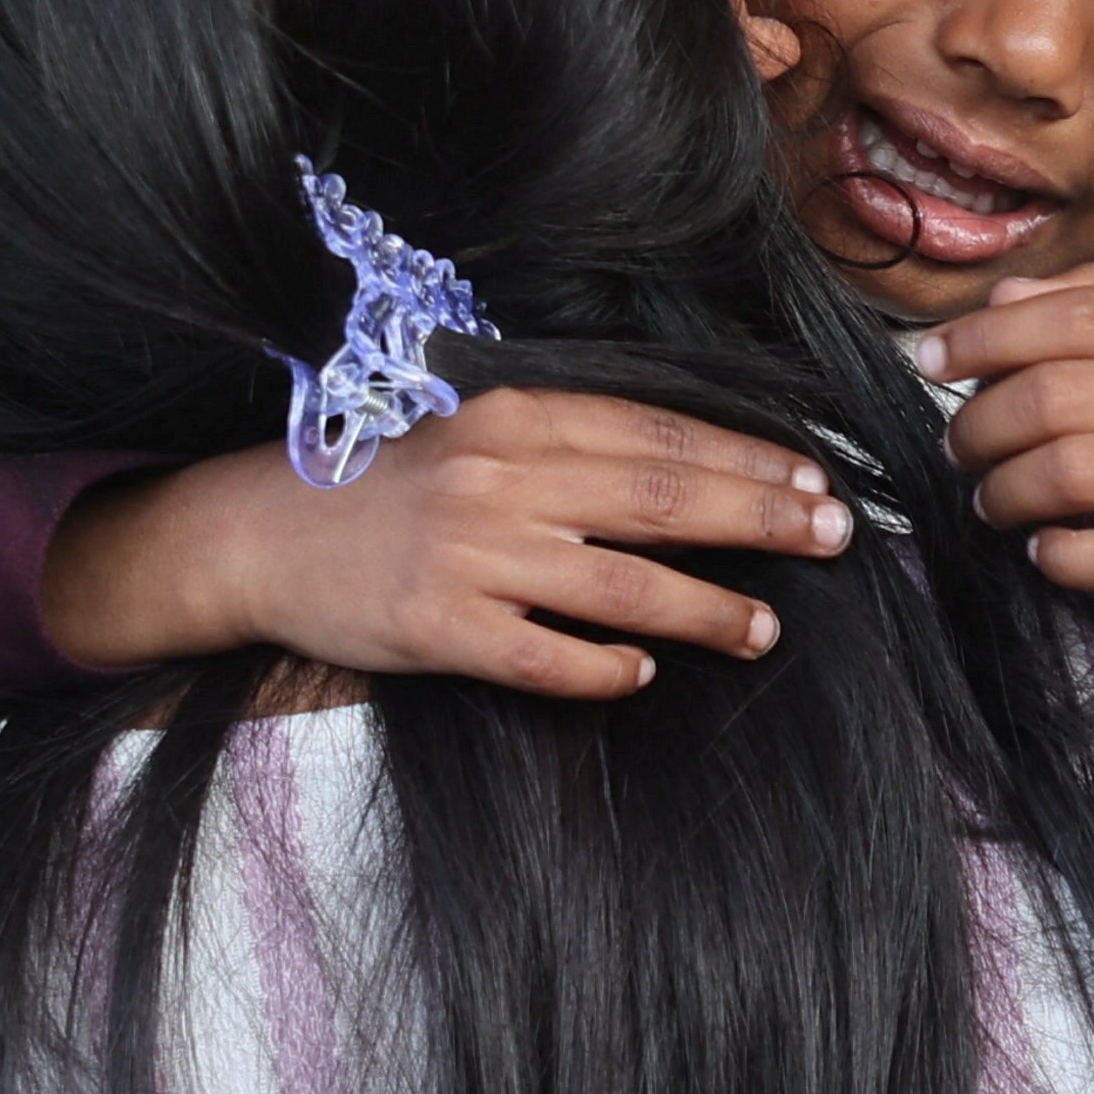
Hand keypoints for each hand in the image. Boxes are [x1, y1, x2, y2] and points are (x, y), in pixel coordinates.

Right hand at [39, 398, 851, 701]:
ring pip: (618, 585)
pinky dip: (599, 668)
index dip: (748, 458)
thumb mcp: (476, 434)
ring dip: (705, 609)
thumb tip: (689, 469)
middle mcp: (500, 478)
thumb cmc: (384, 487)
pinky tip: (643, 676)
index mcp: (517, 418)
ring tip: (765, 629)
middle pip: (660, 498)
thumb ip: (568, 444)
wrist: (258, 532)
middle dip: (761, 517)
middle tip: (835, 537)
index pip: (658, 435)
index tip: (817, 479)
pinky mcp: (437, 626)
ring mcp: (470, 555)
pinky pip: (540, 656)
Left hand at [909, 270, 1093, 618]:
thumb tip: (1000, 298)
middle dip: (979, 429)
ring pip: (1071, 475)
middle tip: (960, 449)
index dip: (982, 340)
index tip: (933, 361)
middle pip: (1052, 400)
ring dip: (1006, 495)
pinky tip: (1047, 550)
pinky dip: (1061, 556)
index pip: (1065, 318)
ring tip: (993, 502)